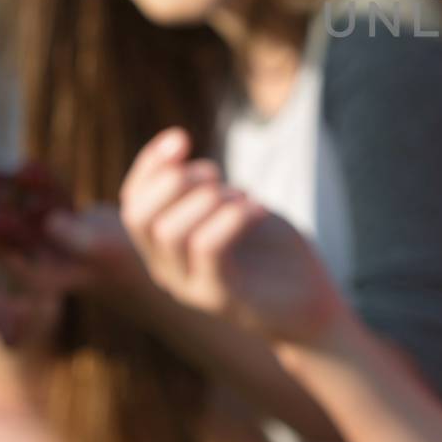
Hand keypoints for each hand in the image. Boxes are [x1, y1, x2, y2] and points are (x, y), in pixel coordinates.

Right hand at [119, 127, 346, 343]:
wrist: (309, 303)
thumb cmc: (270, 250)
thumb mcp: (233, 208)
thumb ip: (202, 186)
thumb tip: (175, 147)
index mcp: (164, 246)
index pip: (132, 202)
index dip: (150, 164)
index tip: (181, 138)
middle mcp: (167, 269)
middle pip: (139, 217)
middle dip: (174, 181)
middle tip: (216, 174)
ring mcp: (190, 287)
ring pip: (170, 233)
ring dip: (208, 199)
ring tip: (243, 195)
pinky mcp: (220, 298)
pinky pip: (209, 248)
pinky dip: (233, 217)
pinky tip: (259, 208)